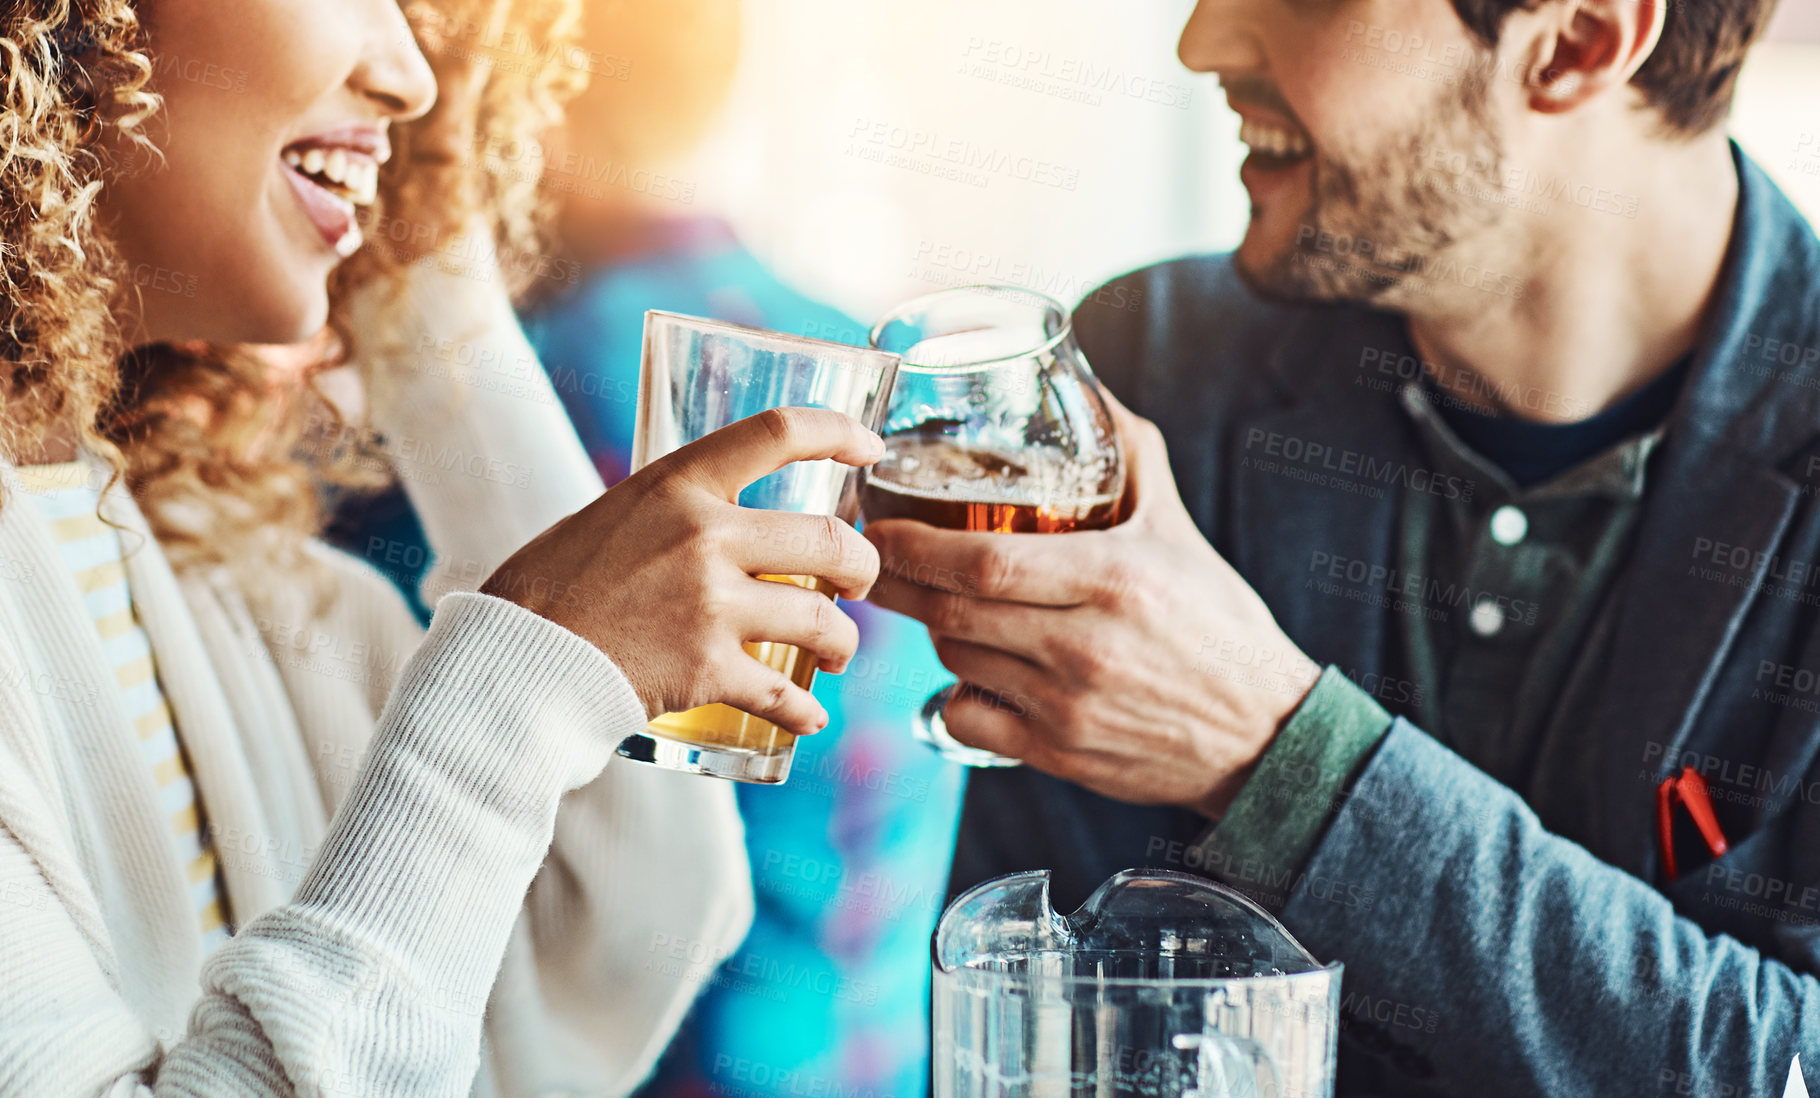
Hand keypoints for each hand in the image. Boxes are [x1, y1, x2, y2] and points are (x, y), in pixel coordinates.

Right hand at [484, 408, 883, 735]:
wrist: (515, 657)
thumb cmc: (554, 586)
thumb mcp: (615, 514)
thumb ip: (676, 511)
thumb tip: (725, 520)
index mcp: (678, 483)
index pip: (777, 433)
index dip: (839, 433)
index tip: (871, 448)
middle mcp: (704, 535)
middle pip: (830, 538)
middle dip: (864, 565)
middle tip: (860, 581)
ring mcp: (711, 605)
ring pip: (824, 620)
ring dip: (845, 642)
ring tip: (838, 654)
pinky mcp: (709, 670)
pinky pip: (785, 693)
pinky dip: (805, 710)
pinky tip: (808, 716)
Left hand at [864, 394, 1319, 817]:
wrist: (1265, 733)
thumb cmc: (1219, 624)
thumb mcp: (1179, 531)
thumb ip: (1132, 456)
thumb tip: (1092, 387)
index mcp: (1113, 579)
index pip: (985, 561)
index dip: (916, 544)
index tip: (881, 526)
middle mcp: (1084, 646)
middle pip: (953, 613)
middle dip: (898, 584)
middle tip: (872, 562)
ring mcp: (1067, 707)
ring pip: (954, 661)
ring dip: (932, 631)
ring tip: (932, 605)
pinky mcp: (1059, 754)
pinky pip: (967, 720)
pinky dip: (952, 693)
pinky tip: (968, 672)